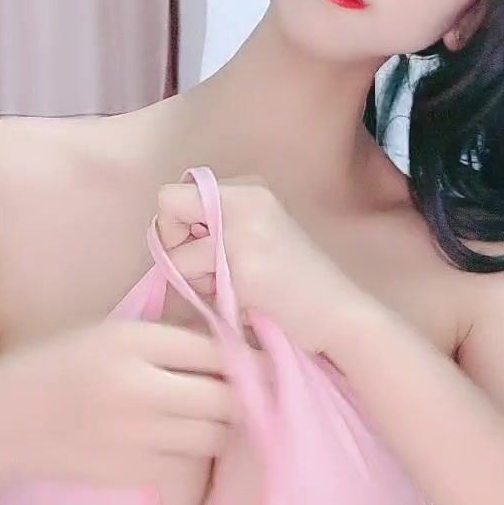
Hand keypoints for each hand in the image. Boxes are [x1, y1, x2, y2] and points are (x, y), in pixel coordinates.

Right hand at [0, 320, 239, 489]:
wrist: (6, 420)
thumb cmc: (60, 366)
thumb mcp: (110, 333)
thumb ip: (167, 337)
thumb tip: (232, 345)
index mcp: (133, 342)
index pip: (217, 349)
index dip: (250, 354)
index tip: (266, 356)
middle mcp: (140, 388)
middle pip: (228, 396)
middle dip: (247, 393)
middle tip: (253, 388)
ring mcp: (137, 436)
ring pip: (216, 434)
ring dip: (224, 423)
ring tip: (214, 411)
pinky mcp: (133, 472)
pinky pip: (190, 462)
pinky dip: (194, 449)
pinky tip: (180, 436)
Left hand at [156, 176, 364, 353]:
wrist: (339, 315)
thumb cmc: (296, 284)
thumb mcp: (259, 235)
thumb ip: (218, 225)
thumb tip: (164, 233)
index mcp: (251, 189)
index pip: (182, 190)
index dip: (182, 223)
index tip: (208, 247)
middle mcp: (246, 198)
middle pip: (168, 202)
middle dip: (174, 240)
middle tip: (211, 269)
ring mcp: (242, 230)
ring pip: (172, 247)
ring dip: (192, 276)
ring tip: (234, 287)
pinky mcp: (240, 264)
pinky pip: (186, 276)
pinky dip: (204, 294)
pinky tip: (242, 299)